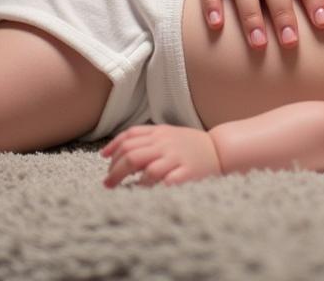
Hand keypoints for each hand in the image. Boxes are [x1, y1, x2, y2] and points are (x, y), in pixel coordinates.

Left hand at [101, 124, 220, 187]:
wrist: (219, 150)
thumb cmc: (190, 146)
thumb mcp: (168, 135)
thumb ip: (147, 140)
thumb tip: (117, 152)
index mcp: (160, 132)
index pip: (130, 136)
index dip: (113, 146)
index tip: (104, 158)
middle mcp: (165, 143)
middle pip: (131, 154)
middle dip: (114, 170)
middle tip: (107, 183)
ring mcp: (176, 158)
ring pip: (145, 167)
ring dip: (129, 179)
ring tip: (121, 188)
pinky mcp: (186, 173)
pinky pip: (164, 181)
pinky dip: (152, 187)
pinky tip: (145, 191)